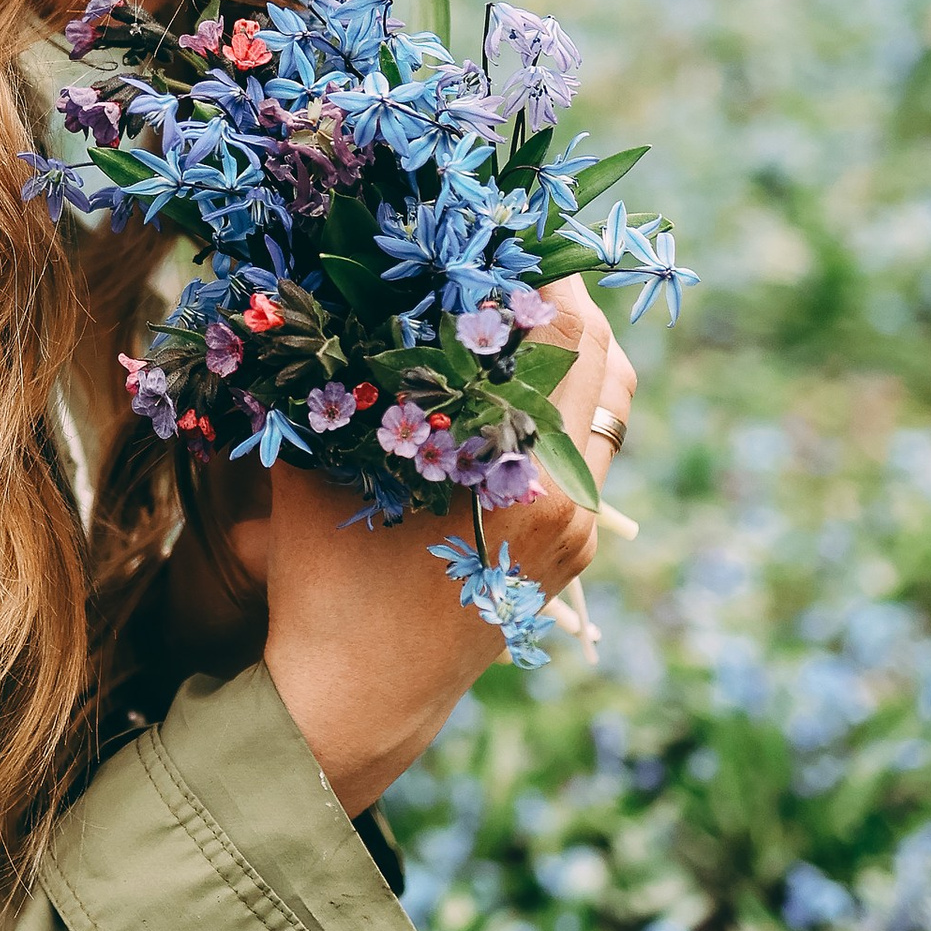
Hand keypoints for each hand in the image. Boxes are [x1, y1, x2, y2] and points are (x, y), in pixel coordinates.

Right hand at [263, 277, 636, 815]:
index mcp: (522, 475)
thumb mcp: (322, 469)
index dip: (549, 273)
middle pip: (609, 368)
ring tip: (520, 315)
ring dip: (575, 357)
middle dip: (571, 304)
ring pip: (609, 415)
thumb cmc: (327, 583)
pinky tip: (509, 388)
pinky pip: (590, 458)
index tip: (517, 227)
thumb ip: (334, 382)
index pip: (566, 341)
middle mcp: (569, 502)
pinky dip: (565, 409)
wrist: (354, 702)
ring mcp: (577, 534)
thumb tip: (320, 287)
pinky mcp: (568, 556)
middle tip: (523, 259)